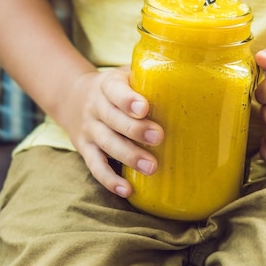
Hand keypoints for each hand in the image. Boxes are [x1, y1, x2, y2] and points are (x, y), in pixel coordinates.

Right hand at [63, 67, 162, 197]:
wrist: (72, 98)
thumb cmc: (116, 88)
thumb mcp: (126, 75)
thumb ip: (149, 78)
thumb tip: (192, 85)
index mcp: (108, 85)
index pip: (115, 90)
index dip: (128, 100)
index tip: (144, 108)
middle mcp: (95, 106)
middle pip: (113, 118)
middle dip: (135, 130)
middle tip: (159, 138)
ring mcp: (89, 129)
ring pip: (106, 143)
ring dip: (129, 156)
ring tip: (151, 168)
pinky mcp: (84, 149)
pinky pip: (95, 166)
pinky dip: (109, 179)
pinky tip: (127, 190)